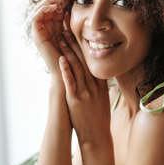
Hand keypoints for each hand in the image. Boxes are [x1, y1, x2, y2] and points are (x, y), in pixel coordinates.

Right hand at [31, 0, 72, 77]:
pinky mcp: (37, 36)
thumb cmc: (77, 59)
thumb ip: (78, 23)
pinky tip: (53, 6)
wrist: (70, 74)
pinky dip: (42, 10)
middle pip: (49, 5)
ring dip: (49, 1)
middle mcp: (47, 28)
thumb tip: (87, 8)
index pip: (58, 6)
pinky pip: (35, 18)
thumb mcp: (79, 36)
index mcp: (57, 26)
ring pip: (40, 8)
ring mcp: (41, 32)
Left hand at [57, 27, 111, 147]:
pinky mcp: (76, 100)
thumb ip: (98, 85)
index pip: (92, 60)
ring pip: (76, 68)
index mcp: (100, 84)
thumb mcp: (102, 99)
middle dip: (75, 43)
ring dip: (68, 51)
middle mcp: (94, 86)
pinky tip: (61, 60)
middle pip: (84, 59)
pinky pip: (71, 83)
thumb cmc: (98, 118)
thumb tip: (94, 74)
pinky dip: (66, 70)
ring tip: (61, 37)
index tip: (78, 33)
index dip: (85, 45)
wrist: (97, 136)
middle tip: (67, 28)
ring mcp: (85, 92)